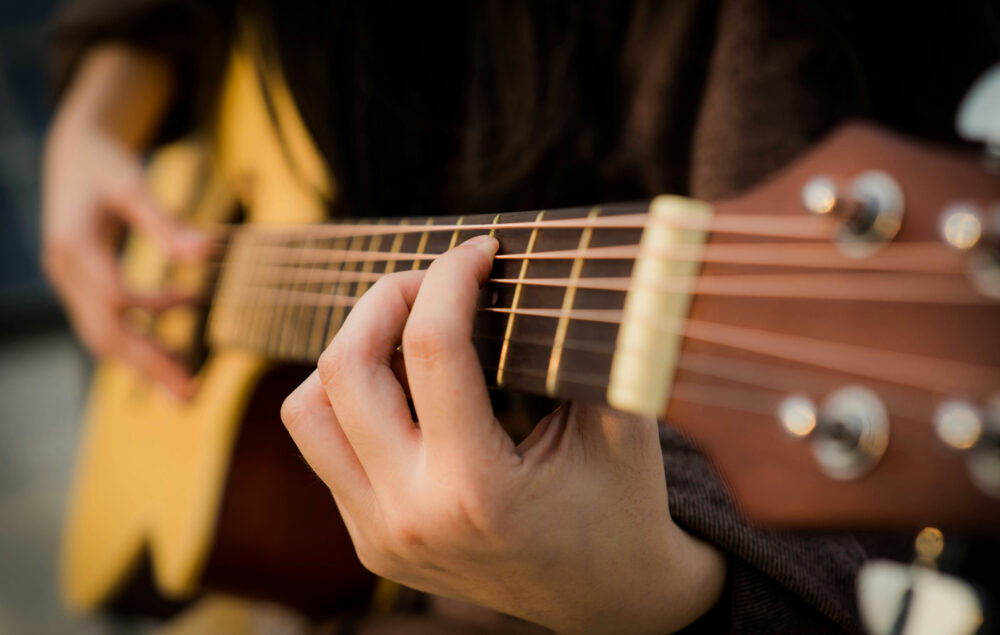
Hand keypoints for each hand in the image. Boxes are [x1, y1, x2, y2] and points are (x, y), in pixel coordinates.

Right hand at [42, 123, 209, 397]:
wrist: (72, 152)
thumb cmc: (105, 163)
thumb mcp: (134, 184)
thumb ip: (166, 221)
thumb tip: (206, 252)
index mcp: (75, 246)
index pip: (113, 296)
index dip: (154, 308)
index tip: (194, 303)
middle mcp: (65, 272)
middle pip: (105, 333)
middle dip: (148, 364)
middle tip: (191, 393)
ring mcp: (69, 283)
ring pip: (102, 337)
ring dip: (144, 363)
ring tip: (186, 385)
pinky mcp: (79, 287)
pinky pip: (106, 326)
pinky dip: (138, 341)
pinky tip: (173, 346)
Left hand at [281, 235, 725, 632]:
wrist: (608, 601)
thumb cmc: (623, 507)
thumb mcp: (622, 424)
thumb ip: (585, 347)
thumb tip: (551, 267)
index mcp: (477, 489)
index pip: (432, 347)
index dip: (451, 276)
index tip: (478, 250)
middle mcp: (410, 517)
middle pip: (346, 369)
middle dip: (385, 297)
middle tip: (433, 279)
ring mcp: (380, 535)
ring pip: (307, 411)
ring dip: (349, 352)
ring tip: (405, 331)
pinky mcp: (369, 541)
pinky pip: (325, 450)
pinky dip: (353, 402)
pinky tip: (407, 387)